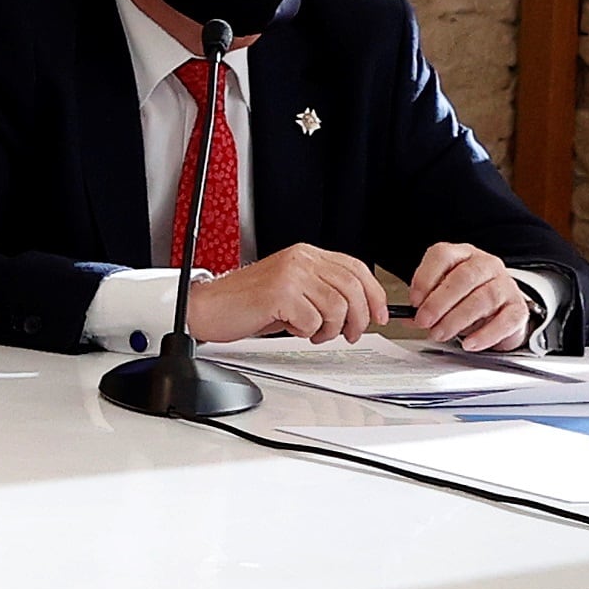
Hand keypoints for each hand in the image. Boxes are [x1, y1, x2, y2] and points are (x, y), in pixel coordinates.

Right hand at [184, 242, 389, 343]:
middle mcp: (301, 259)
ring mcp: (291, 275)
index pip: (356, 268)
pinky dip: (306, 332)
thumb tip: (359, 310)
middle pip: (353, 288)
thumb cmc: (247, 304)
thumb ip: (323, 291)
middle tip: (349, 334)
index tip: (380, 315)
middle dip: (358, 319)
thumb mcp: (292, 290)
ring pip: (337, 307)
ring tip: (312, 332)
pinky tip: (291, 329)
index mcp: (306, 254)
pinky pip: (313, 321)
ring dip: (329, 329)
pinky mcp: (280, 294)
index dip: (375, 295)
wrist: (208, 307)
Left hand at [405, 241, 531, 352]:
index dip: (425, 277)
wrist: (501, 310)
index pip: (442, 255)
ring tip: (441, 333)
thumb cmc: (468, 298)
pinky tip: (469, 343)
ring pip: (484, 298)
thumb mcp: (444, 295)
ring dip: (457, 319)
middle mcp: (486, 265)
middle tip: (424, 321)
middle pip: (464, 277)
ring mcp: (505, 285)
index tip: (413, 300)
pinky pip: (505, 320)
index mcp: (462, 255)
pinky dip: (485, 334)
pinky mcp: (518, 308)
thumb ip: (425, 303)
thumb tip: (407, 317)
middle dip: (439, 302)